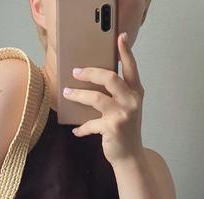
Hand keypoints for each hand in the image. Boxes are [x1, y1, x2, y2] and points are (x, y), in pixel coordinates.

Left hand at [62, 31, 144, 165]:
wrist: (130, 156)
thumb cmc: (125, 130)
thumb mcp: (127, 108)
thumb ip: (118, 94)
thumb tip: (94, 82)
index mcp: (136, 92)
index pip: (131, 67)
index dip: (125, 52)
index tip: (120, 37)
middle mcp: (132, 100)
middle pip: (110, 78)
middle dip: (90, 73)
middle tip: (76, 71)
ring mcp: (122, 114)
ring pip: (96, 98)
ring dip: (78, 95)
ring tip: (67, 93)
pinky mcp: (112, 128)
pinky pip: (90, 124)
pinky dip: (82, 128)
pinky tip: (76, 131)